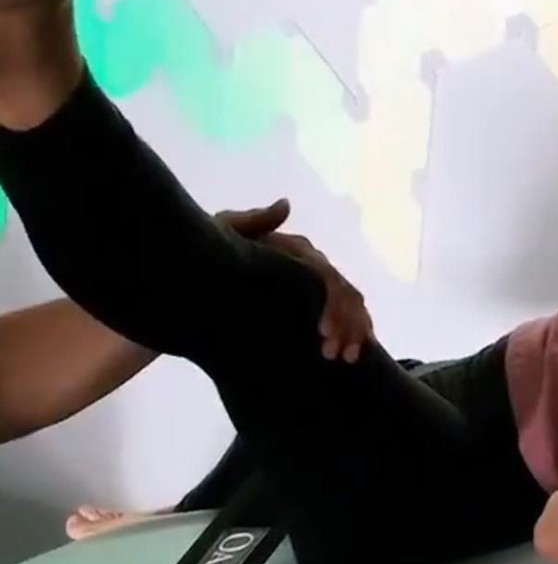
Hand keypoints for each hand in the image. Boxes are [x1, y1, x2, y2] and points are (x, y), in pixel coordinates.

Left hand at [216, 200, 373, 362]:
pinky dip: (354, 334)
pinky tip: (352, 356)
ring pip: (350, 306)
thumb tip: (287, 204)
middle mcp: (313, 266)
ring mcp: (314, 285)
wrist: (196, 276)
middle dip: (346, 325)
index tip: (322, 334)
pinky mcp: (312, 305)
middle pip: (344, 293)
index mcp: (296, 251)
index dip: (332, 305)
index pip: (326, 276)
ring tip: (345, 359)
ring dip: (353, 331)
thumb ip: (253, 223)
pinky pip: (345, 318)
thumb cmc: (210, 252)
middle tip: (334, 356)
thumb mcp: (224, 235)